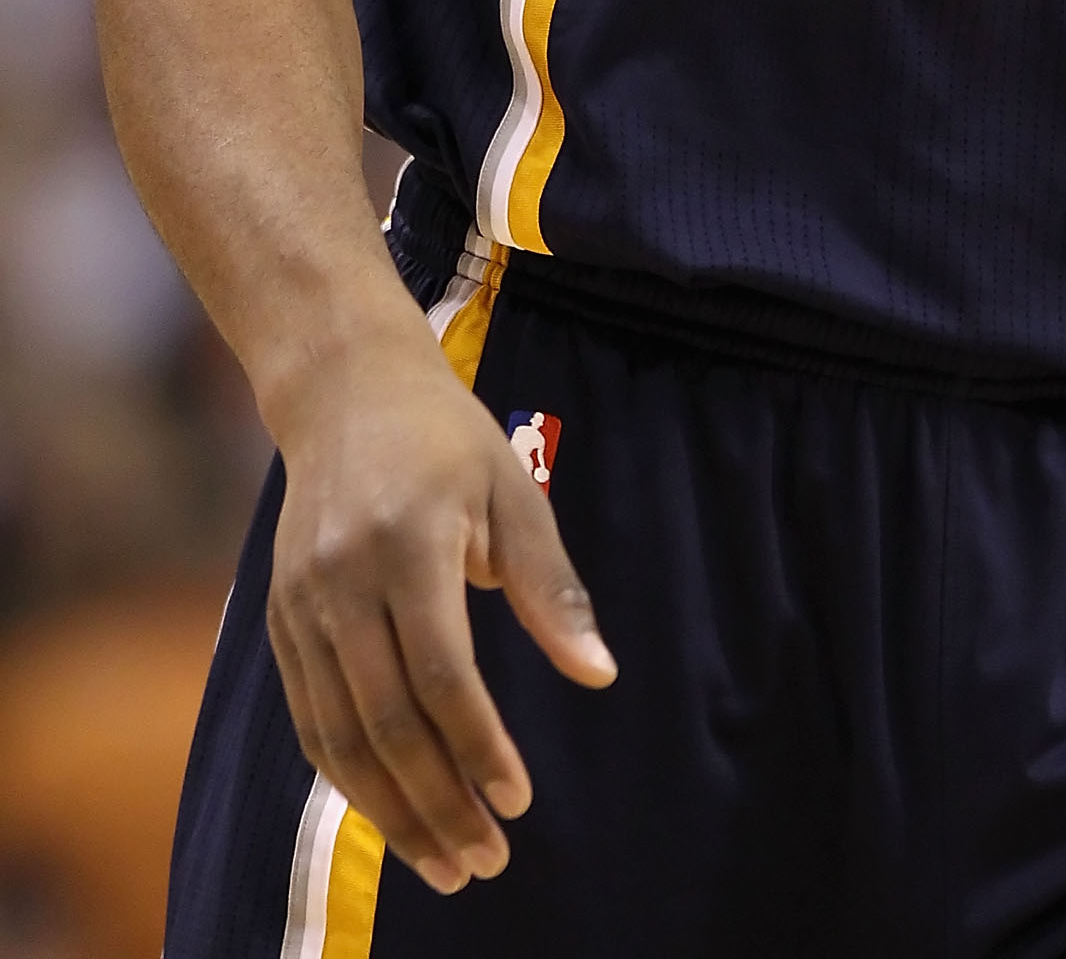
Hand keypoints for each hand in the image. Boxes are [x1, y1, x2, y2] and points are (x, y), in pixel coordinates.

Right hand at [264, 322, 616, 895]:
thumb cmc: (448, 441)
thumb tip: (600, 673)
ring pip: (339, 736)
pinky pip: (310, 719)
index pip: (441, 674)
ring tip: (444, 861)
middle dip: (436, 803)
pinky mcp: (279, 620)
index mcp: (408, 543)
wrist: (344, 389)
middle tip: (484, 860)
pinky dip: (348, 777)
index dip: (479, 746)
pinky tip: (391, 811)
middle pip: (385, 722)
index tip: (517, 800)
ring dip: (391, 810)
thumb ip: (553, 588)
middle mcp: (341, 581)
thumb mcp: (514, 494)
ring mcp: (300, 604)